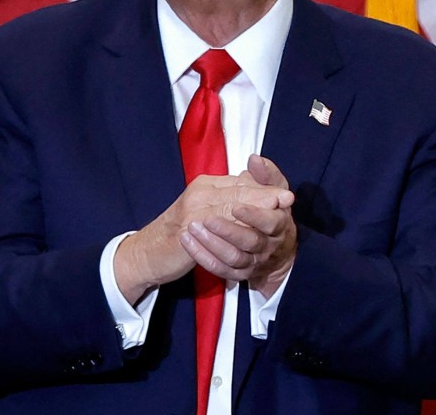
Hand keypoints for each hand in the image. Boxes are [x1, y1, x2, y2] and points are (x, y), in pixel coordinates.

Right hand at [114, 165, 291, 303]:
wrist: (148, 252)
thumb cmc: (180, 233)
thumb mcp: (206, 212)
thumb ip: (228, 200)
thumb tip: (252, 190)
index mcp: (205, 186)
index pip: (240, 183)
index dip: (264, 188)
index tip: (287, 194)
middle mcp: (199, 192)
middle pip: (238, 191)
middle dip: (264, 196)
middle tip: (287, 200)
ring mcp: (192, 209)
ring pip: (230, 206)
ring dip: (255, 210)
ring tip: (277, 215)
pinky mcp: (188, 228)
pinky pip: (216, 226)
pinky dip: (236, 228)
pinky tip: (252, 235)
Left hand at [180, 155, 296, 298]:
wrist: (273, 250)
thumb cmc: (271, 212)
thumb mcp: (275, 192)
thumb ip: (266, 175)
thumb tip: (255, 159)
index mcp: (280, 225)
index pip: (271, 222)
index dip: (253, 215)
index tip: (235, 206)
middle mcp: (268, 246)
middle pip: (250, 242)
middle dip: (228, 230)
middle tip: (205, 219)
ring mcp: (253, 262)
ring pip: (233, 257)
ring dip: (211, 244)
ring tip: (191, 228)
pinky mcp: (238, 274)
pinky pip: (220, 269)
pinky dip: (203, 257)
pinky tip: (187, 242)